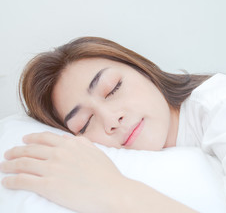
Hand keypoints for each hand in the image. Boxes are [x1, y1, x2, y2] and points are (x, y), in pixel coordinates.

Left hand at [0, 132, 127, 212]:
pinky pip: (23, 181)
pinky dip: (11, 180)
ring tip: (4, 167)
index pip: (44, 138)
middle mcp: (59, 153)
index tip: (24, 140)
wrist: (111, 191)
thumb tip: (72, 140)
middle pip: (30, 150)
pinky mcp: (47, 186)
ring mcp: (52, 169)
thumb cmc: (107, 174)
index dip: (31, 139)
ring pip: (23, 163)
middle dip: (15, 151)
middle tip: (8, 154)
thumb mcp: (96, 152)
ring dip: (9, 165)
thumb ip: (82, 143)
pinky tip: (7, 181)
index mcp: (71, 145)